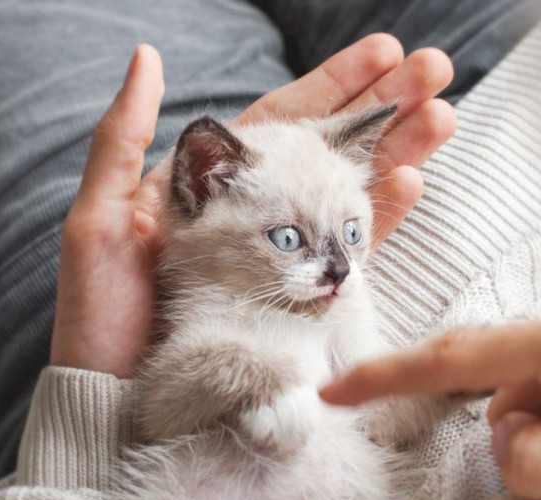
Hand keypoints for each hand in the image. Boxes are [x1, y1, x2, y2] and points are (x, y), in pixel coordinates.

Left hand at [52, 36, 456, 377]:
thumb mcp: (100, 222)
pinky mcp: (300, 299)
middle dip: (384, 107)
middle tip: (434, 71)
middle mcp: (254, 215)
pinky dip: (380, 215)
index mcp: (210, 186)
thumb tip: (148, 56)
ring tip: (441, 116)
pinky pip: (349, 249)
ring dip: (397, 152)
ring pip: (350, 191)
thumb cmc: (100, 319)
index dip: (336, 84)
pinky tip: (410, 183)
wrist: (119, 405)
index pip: (283, 119)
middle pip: (330, 147)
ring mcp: (282, 257)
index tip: (385, 53)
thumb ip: (123, 140)